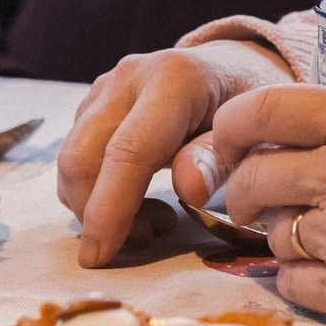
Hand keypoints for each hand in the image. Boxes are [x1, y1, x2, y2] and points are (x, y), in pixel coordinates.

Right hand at [58, 39, 293, 265]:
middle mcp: (130, 77)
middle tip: (145, 237)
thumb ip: (218, 160)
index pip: (129, 150)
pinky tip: (139, 199)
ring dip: (97, 205)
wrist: (235, 70)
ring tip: (153, 218)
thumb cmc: (247, 111)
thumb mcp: (252, 136)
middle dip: (96, 212)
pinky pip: (77, 155)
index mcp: (174, 79)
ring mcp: (107, 87)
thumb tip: (188, 190)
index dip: (110, 206)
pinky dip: (97, 190)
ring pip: (73, 158)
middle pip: (83, 154)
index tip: (100, 255)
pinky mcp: (94, 102)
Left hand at [212, 87, 325, 325]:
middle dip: (242, 189)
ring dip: (283, 235)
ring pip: (273, 234)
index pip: (265, 109)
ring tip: (317, 237)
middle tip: (249, 199)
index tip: (230, 138)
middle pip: (253, 176)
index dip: (232, 124)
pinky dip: (300, 278)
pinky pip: (291, 283)